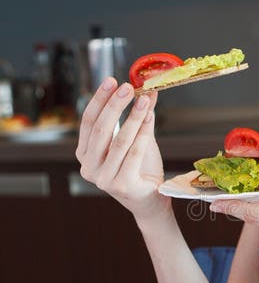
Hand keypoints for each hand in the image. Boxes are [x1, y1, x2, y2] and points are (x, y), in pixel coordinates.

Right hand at [76, 78, 168, 221]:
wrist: (151, 201)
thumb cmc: (140, 169)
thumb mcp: (135, 139)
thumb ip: (137, 118)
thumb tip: (146, 91)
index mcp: (85, 154)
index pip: (88, 122)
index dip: (99, 100)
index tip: (111, 81)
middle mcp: (89, 167)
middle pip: (100, 129)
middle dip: (115, 104)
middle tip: (128, 87)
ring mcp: (103, 178)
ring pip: (119, 140)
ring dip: (133, 117)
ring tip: (144, 100)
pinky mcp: (121, 185)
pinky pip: (133, 152)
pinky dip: (144, 132)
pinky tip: (151, 118)